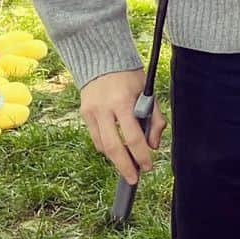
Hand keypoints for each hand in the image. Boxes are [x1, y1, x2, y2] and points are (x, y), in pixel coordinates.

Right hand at [79, 68, 165, 184]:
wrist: (102, 59)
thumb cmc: (130, 77)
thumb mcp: (148, 93)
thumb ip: (155, 119)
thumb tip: (153, 145)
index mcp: (124, 102)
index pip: (134, 137)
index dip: (141, 155)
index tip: (148, 166)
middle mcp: (104, 109)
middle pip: (114, 147)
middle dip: (125, 167)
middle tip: (134, 178)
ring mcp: (91, 112)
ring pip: (102, 146)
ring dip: (115, 159)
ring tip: (127, 166)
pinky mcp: (84, 114)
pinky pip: (95, 138)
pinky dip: (106, 147)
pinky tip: (116, 150)